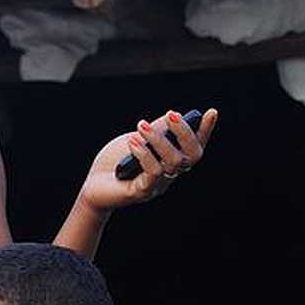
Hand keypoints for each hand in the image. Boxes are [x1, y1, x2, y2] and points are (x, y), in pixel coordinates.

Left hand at [76, 108, 217, 213]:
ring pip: (172, 162)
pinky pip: (152, 173)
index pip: (194, 146)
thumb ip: (156, 130)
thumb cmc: (115, 161)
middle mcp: (170, 174)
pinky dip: (144, 154)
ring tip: (142, 125)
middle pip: (191, 156)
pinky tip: (133, 142)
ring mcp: (158, 185)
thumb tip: (173, 116)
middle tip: (172, 114)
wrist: (92, 185)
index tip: (212, 112)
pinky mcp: (142, 192)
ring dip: (158, 140)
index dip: (205, 131)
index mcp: (171, 160)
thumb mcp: (137, 139)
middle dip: (185, 133)